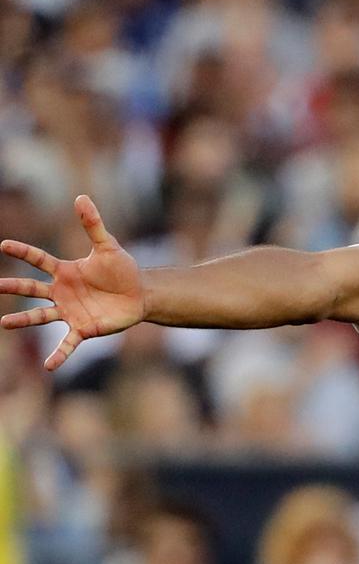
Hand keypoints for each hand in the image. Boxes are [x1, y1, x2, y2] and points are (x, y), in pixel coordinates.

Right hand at [1, 195, 144, 370]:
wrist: (139, 294)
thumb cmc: (122, 270)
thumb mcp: (108, 246)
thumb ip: (93, 224)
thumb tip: (81, 197)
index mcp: (66, 271)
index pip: (39, 259)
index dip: (23, 252)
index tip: (3, 245)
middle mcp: (62, 292)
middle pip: (32, 289)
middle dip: (14, 287)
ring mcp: (70, 311)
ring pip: (41, 316)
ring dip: (23, 320)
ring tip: (3, 323)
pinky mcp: (83, 329)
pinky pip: (67, 344)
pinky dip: (58, 355)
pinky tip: (48, 366)